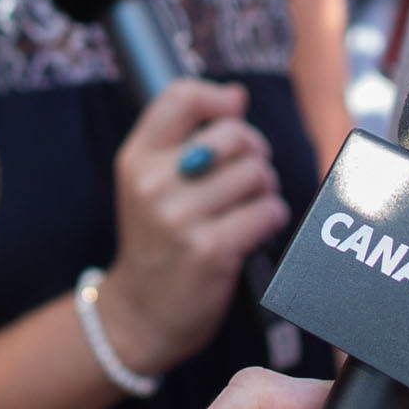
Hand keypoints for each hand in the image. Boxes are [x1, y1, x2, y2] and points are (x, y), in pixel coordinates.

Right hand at [103, 77, 289, 370]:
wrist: (141, 313)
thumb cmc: (158, 241)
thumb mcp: (149, 182)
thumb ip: (185, 135)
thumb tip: (237, 96)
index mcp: (136, 158)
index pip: (182, 96)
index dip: (220, 101)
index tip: (231, 118)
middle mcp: (152, 183)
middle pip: (236, 135)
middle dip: (254, 155)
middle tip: (246, 179)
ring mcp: (179, 217)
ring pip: (258, 173)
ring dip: (264, 191)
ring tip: (245, 210)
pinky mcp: (210, 249)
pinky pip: (268, 211)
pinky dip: (271, 219)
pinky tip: (253, 232)